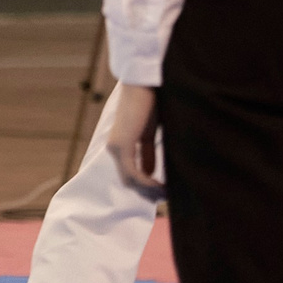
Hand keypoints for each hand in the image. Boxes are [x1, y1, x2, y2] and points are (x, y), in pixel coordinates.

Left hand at [108, 82, 164, 200]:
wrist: (145, 82)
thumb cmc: (151, 101)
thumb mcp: (151, 132)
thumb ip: (148, 152)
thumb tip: (151, 174)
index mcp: (122, 143)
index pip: (132, 172)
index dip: (148, 185)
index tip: (164, 193)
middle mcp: (115, 147)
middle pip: (129, 180)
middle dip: (148, 192)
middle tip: (166, 200)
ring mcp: (115, 147)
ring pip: (130, 179)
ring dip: (149, 190)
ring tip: (167, 196)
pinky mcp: (120, 145)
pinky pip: (133, 173)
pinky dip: (147, 182)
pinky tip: (162, 187)